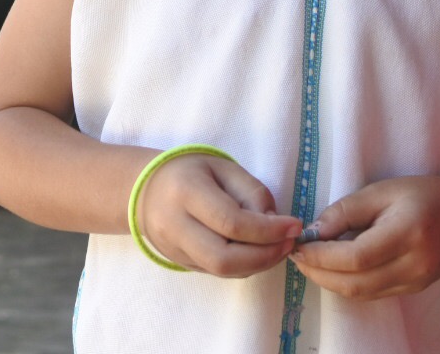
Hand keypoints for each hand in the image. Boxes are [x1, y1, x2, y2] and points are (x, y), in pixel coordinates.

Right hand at [137, 153, 301, 277]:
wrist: (144, 191)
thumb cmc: (189, 172)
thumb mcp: (222, 167)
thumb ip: (251, 191)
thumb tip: (274, 223)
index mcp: (186, 192)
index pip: (231, 222)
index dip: (267, 230)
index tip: (294, 226)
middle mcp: (175, 225)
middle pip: (224, 258)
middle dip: (265, 256)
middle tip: (288, 243)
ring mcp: (174, 249)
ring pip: (222, 271)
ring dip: (258, 264)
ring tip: (278, 248)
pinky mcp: (179, 263)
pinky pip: (217, 272)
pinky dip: (244, 266)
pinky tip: (257, 252)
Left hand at [289, 174, 439, 298]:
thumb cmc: (424, 194)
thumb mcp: (384, 190)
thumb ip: (347, 210)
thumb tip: (315, 231)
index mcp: (407, 233)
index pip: (356, 257)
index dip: (321, 256)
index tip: (298, 245)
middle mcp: (413, 265)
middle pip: (356, 283)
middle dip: (319, 274)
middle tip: (297, 256)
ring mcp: (415, 282)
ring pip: (362, 293)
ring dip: (330, 282)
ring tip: (309, 263)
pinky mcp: (413, 289)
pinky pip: (373, 293)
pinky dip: (348, 284)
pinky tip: (334, 269)